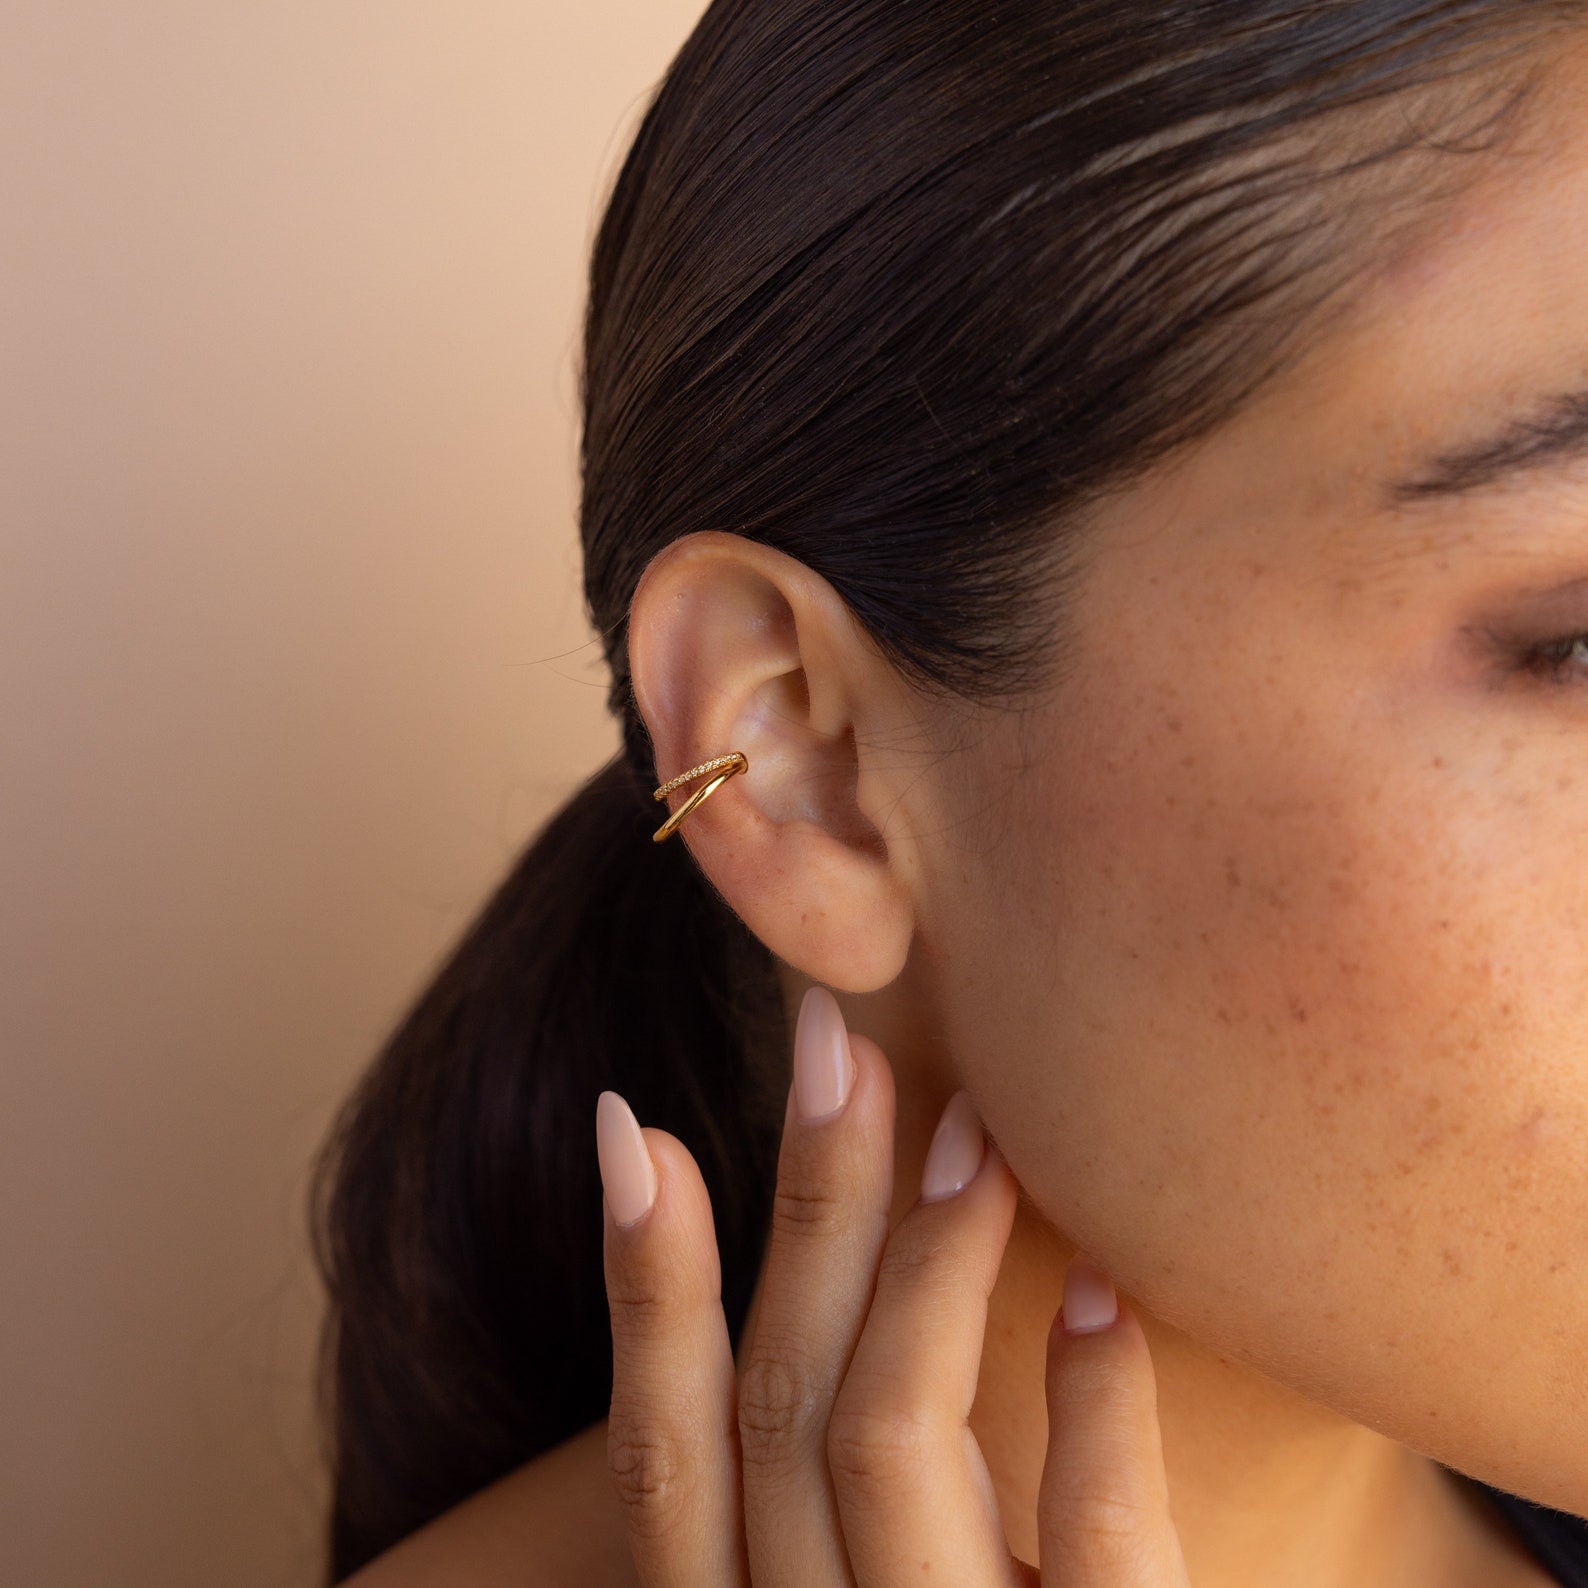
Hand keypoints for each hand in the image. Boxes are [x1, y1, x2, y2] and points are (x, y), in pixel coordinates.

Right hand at [593, 984, 1192, 1585]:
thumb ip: (831, 1508)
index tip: (633, 1127)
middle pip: (781, 1410)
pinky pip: (1100, 1554)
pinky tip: (1106, 1299)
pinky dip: (1094, 1413)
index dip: (639, 1292)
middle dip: (798, 1209)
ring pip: (889, 1443)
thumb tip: (825, 1285)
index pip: (664, 1465)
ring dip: (927, 1266)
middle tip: (832, 1043)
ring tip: (978, 1132)